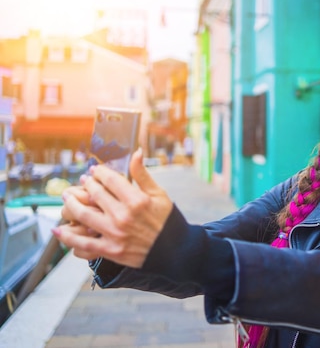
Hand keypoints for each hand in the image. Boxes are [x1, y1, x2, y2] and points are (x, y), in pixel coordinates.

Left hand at [53, 148, 172, 267]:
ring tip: (67, 198)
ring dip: (71, 204)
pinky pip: (83, 243)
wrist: (175, 252)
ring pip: (83, 214)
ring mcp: (115, 234)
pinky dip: (69, 236)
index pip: (110, 179)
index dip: (99, 172)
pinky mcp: (110, 250)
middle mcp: (123, 216)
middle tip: (83, 182)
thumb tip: (135, 152)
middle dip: (86, 184)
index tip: (95, 171)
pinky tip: (59, 230)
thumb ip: (143, 174)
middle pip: (95, 193)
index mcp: (137, 200)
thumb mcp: (159, 194)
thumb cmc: (167, 221)